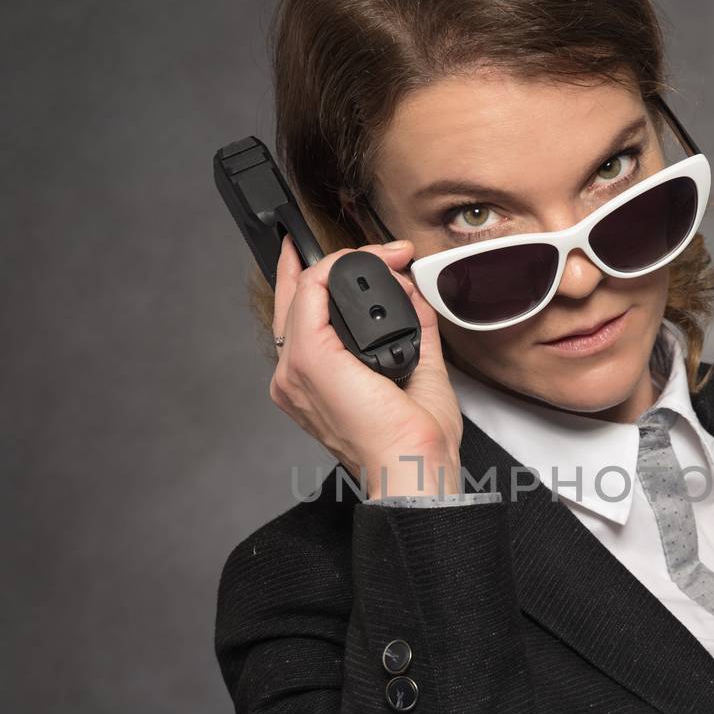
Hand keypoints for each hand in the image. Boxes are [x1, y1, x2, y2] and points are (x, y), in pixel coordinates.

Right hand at [270, 234, 463, 495]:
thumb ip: (413, 325)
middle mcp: (295, 376)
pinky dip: (338, 268)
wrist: (414, 464)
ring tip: (388, 256)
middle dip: (331, 262)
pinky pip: (310, 292)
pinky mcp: (310, 359)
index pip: (301, 318)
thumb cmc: (414, 439)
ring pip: (303, 289)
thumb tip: (412, 291)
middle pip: (295, 298)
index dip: (318, 278)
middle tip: (373, 249)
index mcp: (314, 383)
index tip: (358, 259)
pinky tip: (372, 262)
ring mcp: (297, 368)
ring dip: (345, 262)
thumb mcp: (418, 367)